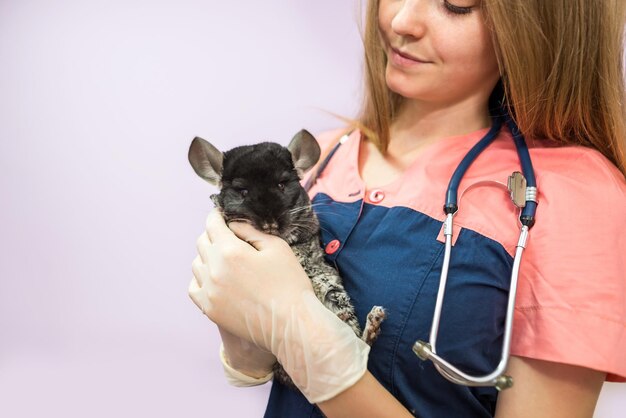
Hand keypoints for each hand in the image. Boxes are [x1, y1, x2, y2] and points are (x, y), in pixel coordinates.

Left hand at [189, 210, 369, 403]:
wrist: (291, 324)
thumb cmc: (290, 283)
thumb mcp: (277, 247)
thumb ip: (251, 232)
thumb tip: (234, 225)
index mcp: (230, 251)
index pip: (212, 225)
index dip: (216, 216)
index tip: (221, 214)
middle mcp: (214, 270)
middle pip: (202, 243)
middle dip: (212, 234)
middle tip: (226, 235)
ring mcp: (209, 292)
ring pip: (196, 265)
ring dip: (207, 256)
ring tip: (223, 258)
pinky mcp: (210, 310)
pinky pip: (194, 288)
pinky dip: (201, 279)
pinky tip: (215, 279)